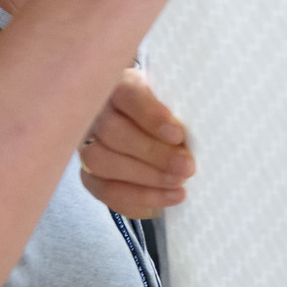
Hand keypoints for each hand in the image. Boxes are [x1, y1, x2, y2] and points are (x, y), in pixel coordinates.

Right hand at [79, 69, 192, 217]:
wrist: (166, 144)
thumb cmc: (178, 119)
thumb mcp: (185, 108)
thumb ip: (185, 114)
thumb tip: (197, 134)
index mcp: (124, 86)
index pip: (127, 93)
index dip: (151, 115)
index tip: (178, 135)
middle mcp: (99, 113)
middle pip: (112, 131)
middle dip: (153, 153)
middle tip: (186, 167)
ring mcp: (89, 144)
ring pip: (100, 161)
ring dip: (145, 177)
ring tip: (179, 184)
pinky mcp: (90, 175)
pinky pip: (104, 190)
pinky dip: (138, 198)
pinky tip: (166, 200)